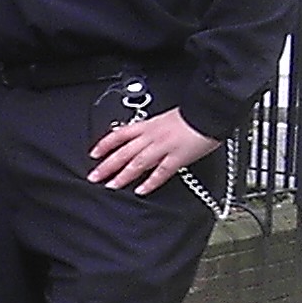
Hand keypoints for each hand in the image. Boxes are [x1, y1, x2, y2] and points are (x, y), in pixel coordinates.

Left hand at [87, 107, 219, 194]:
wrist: (208, 111)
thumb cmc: (190, 115)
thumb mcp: (164, 119)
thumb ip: (151, 130)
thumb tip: (142, 139)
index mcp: (148, 125)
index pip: (120, 134)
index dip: (105, 145)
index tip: (93, 154)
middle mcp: (151, 136)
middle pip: (124, 152)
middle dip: (107, 166)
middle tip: (94, 177)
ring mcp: (163, 147)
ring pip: (138, 163)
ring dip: (123, 175)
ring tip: (111, 186)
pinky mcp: (178, 157)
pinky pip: (161, 172)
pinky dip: (150, 182)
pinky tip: (141, 190)